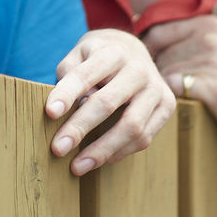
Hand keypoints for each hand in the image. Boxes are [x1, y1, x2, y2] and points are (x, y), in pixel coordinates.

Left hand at [45, 29, 175, 174]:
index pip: (86, 74)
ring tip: (77, 165)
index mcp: (113, 52)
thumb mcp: (79, 54)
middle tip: (57, 148)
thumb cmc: (97, 57)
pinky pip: (144, 138)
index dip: (67, 94)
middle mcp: (138, 68)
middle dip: (80, 127)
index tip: (49, 113)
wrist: (132, 50)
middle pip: (108, 102)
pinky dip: (119, 152)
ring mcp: (156, 88)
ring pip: (131, 126)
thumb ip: (69, 75)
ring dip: (102, 150)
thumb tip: (71, 108)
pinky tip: (98, 160)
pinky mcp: (167, 106)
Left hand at [143, 15, 216, 150]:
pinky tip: (185, 101)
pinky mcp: (212, 85)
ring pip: (164, 71)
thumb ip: (190, 35)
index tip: (149, 67)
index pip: (157, 31)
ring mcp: (211, 60)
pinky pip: (174, 88)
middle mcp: (209, 36)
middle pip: (158, 53)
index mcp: (208, 22)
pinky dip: (174, 97)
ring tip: (177, 94)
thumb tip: (141, 31)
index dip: (149, 52)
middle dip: (156, 70)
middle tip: (163, 85)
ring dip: (164, 86)